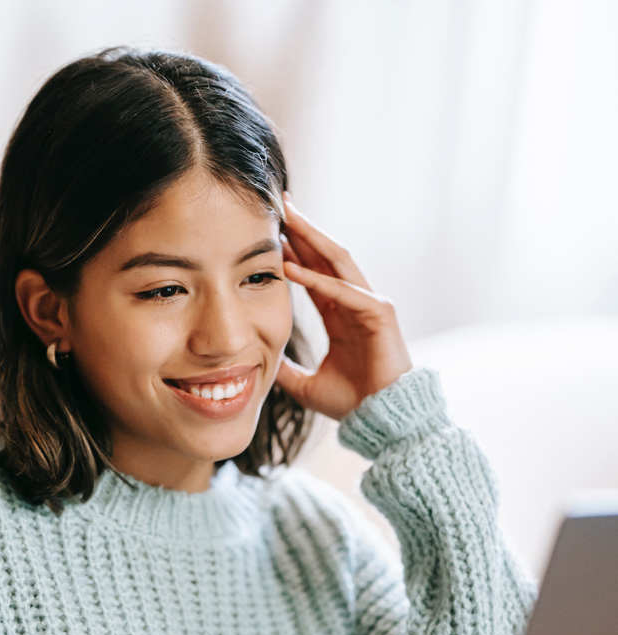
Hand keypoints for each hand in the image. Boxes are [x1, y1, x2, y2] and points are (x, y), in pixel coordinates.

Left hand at [276, 194, 412, 420]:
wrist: (382, 421)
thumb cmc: (353, 405)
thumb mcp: (307, 386)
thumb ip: (286, 371)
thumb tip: (260, 368)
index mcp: (341, 316)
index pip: (315, 273)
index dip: (294, 251)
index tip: (270, 232)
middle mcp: (356, 304)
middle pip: (327, 257)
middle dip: (304, 230)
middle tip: (280, 203)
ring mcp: (370, 306)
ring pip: (338, 262)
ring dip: (312, 238)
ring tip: (287, 217)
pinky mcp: (380, 315)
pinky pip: (344, 291)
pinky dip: (318, 280)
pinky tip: (292, 268)